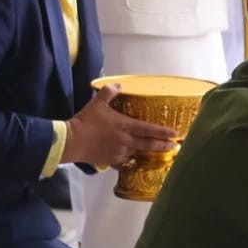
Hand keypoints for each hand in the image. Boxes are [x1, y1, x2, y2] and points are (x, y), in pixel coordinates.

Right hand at [63, 84, 179, 167]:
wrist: (71, 141)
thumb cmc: (86, 121)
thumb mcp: (97, 103)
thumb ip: (109, 92)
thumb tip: (118, 85)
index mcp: (126, 126)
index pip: (149, 129)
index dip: (163, 132)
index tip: (175, 134)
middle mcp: (126, 141)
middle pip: (149, 144)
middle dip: (163, 145)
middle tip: (174, 146)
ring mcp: (119, 153)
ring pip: (138, 153)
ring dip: (146, 153)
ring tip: (156, 153)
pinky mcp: (111, 161)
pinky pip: (124, 162)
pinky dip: (129, 160)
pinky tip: (132, 159)